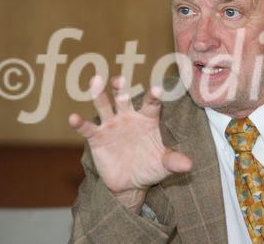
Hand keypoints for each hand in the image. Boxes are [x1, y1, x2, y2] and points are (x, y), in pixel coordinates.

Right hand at [69, 76, 191, 211]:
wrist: (131, 184)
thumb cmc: (150, 168)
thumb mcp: (164, 165)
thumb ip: (174, 161)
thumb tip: (189, 165)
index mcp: (148, 119)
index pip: (151, 104)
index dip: (153, 96)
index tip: (157, 89)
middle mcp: (129, 117)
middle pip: (125, 99)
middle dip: (122, 88)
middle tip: (120, 79)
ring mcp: (112, 125)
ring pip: (105, 106)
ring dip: (99, 94)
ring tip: (95, 81)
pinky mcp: (97, 138)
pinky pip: (88, 128)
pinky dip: (80, 123)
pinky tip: (73, 117)